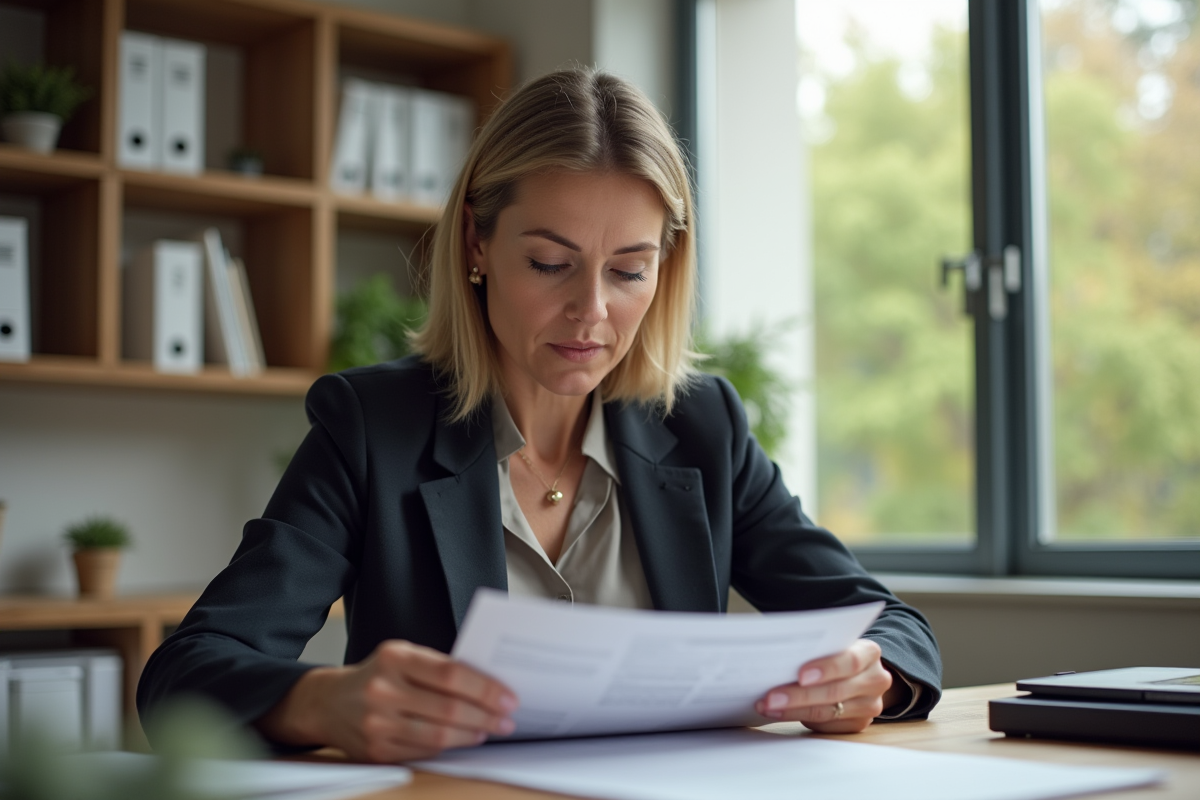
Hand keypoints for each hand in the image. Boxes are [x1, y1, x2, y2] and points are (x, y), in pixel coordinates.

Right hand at [256, 640, 517, 761]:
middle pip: (448, 708)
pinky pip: (424, 750)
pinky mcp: (376, 751)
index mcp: (394, 657)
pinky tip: (465, 739)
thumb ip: (438, 667)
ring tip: (490, 729)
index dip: (485, 688)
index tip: (508, 696)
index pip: (451, 673)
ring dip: (472, 734)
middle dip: (486, 715)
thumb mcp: (402, 656)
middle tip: (507, 718)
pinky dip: (450, 746)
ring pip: (439, 734)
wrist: (328, 703)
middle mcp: (383, 690)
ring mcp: (377, 723)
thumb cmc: (378, 675)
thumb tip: (489, 685)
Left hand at [754, 639, 900, 732]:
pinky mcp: (859, 724)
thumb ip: (817, 649)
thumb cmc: (836, 653)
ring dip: (793, 710)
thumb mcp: (833, 645)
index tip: (800, 675)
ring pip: (828, 711)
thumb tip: (778, 657)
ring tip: (768, 706)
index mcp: (870, 653)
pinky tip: (779, 713)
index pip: (850, 661)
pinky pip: (826, 725)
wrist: (858, 673)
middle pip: (836, 691)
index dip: (826, 669)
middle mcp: (876, 680)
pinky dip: (799, 718)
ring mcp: (870, 705)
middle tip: (771, 697)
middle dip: (799, 695)